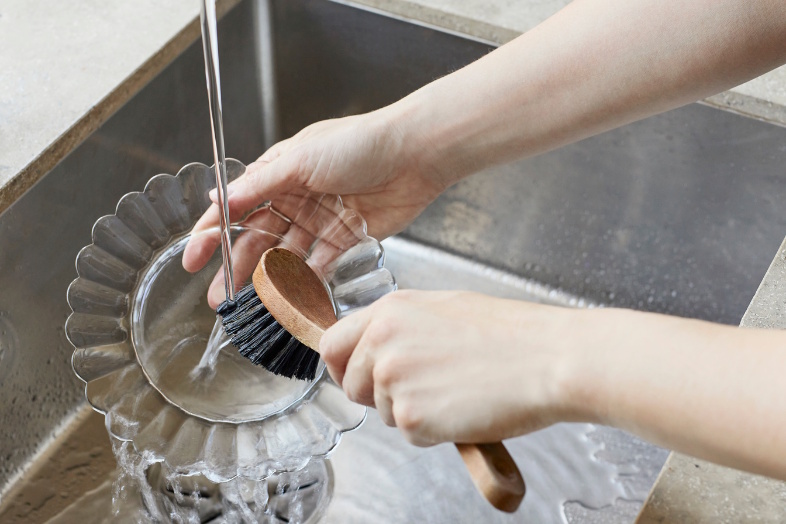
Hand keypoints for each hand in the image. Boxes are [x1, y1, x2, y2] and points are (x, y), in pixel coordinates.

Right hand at [182, 109, 449, 306]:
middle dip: (236, 268)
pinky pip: (319, 265)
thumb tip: (218, 200)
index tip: (193, 260)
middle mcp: (295, 198)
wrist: (414, 154)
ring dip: (266, 280)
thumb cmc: (358, 143)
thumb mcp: (299, 160)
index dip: (212, 233)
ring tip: (249, 307)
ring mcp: (319, 219)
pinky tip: (289, 300)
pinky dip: (304, 283)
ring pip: (285, 256)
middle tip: (218, 298)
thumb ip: (259, 186)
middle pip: (257, 238)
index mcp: (279, 173)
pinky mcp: (345, 237)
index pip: (236, 206)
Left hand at [319, 290, 580, 445]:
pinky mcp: (412, 415)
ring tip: (456, 391)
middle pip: (351, 385)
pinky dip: (435, 432)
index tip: (356, 378)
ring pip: (384, 412)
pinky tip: (463, 409)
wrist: (548, 358)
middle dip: (378, 396)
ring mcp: (394, 379)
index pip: (332, 343)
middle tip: (422, 391)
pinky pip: (410, 435)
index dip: (342, 367)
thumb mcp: (445, 309)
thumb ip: (402, 327)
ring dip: (413, 412)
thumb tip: (379, 348)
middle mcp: (382, 341)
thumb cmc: (511, 334)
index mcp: (390, 310)